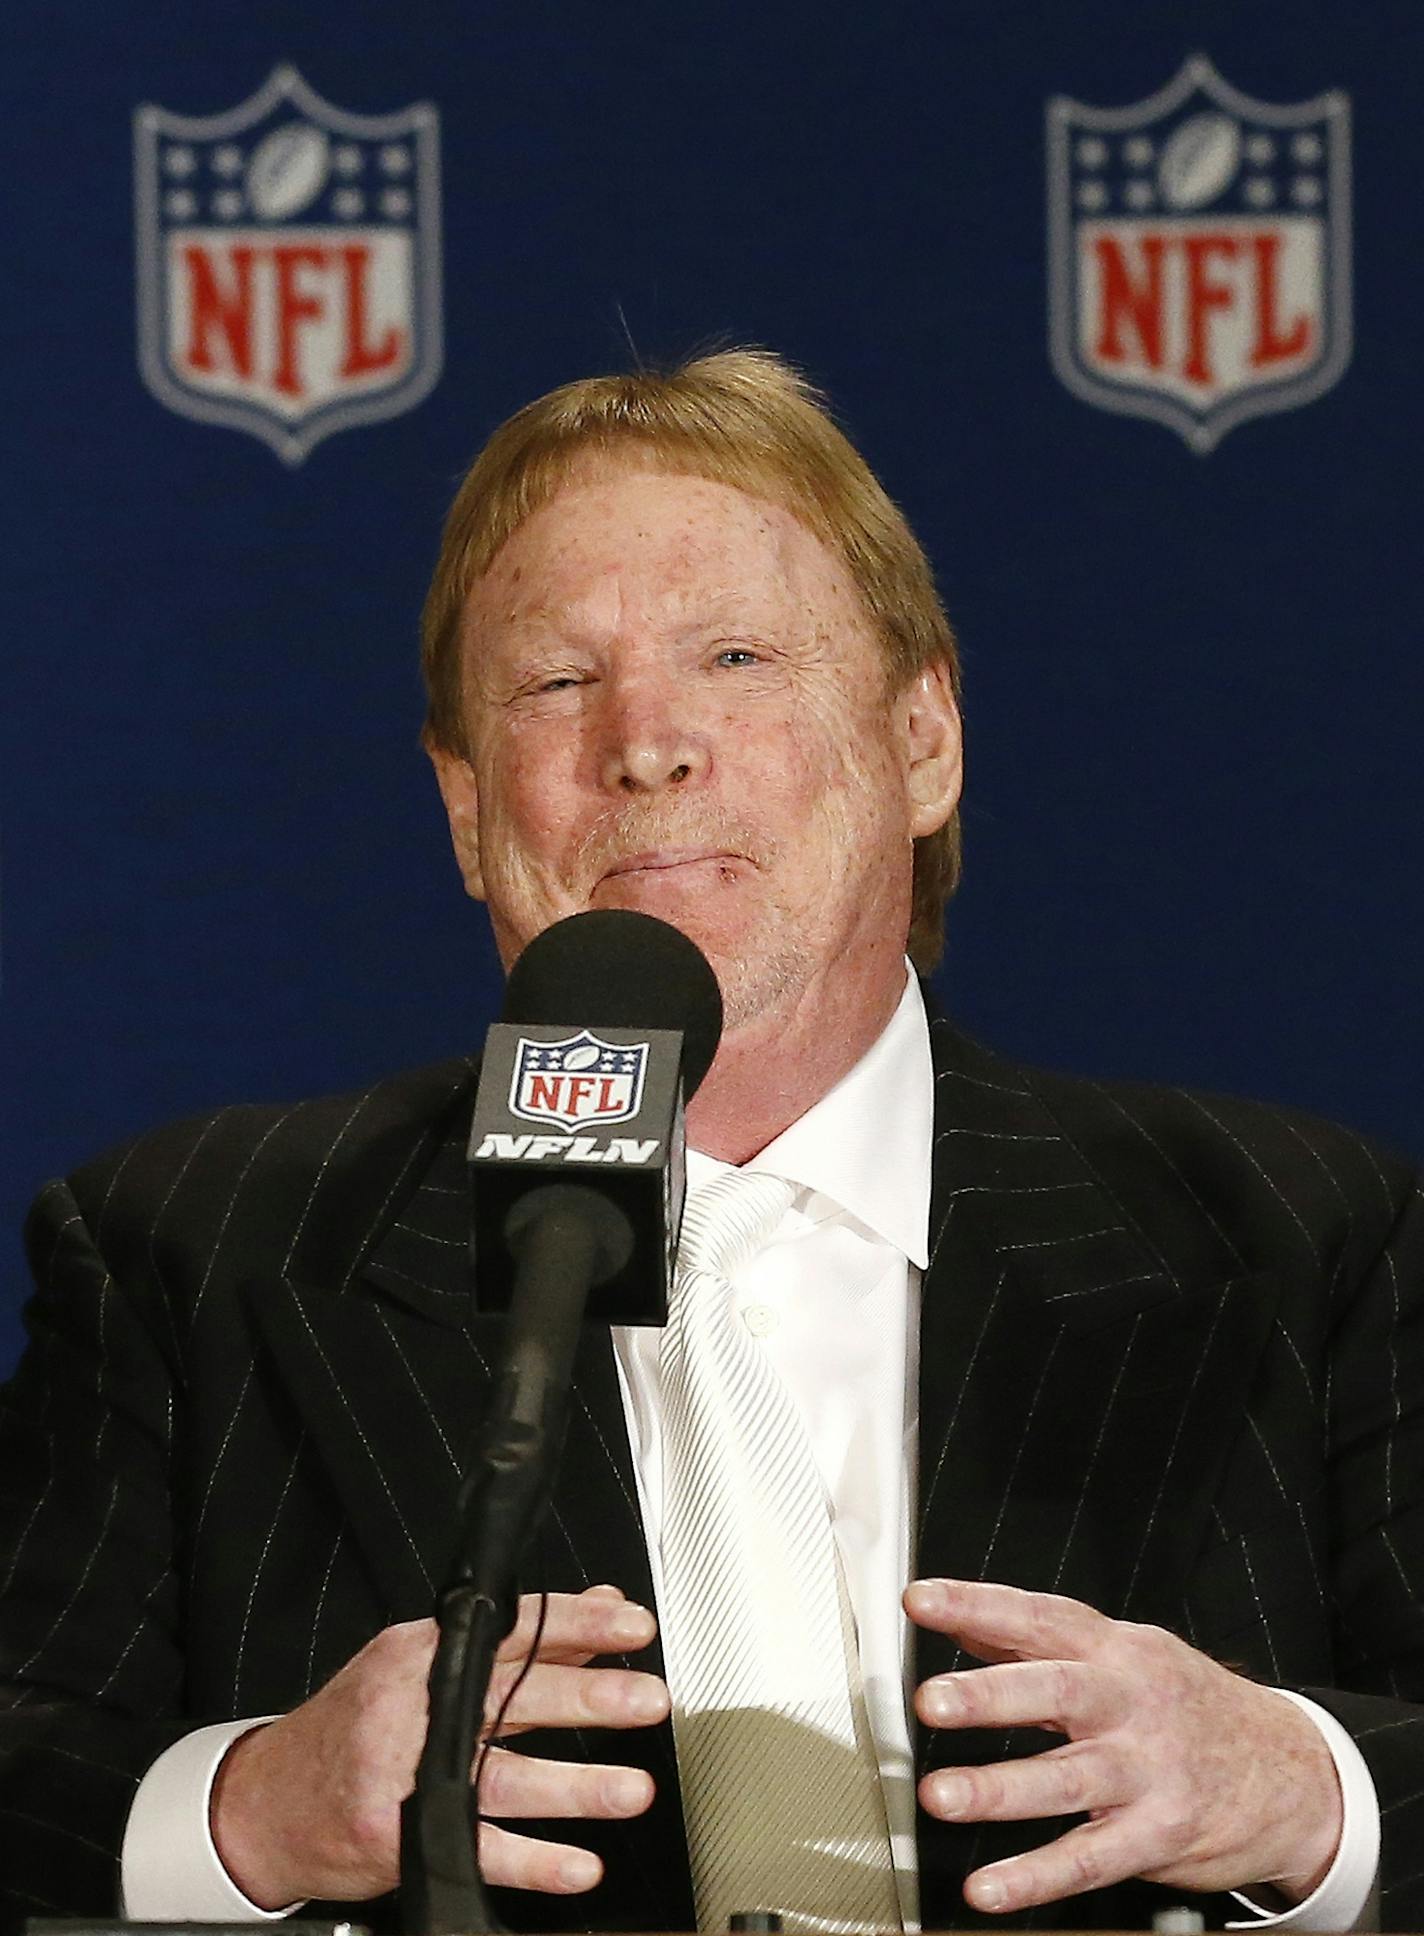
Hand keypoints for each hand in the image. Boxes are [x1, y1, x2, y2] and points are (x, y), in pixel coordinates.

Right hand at [210, 1584, 669, 1907]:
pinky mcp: (400, 1838)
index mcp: (423, 1653)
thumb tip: (598, 1608)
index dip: (579, 1624)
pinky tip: (578, 1866)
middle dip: (590, 1697)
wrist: (268, 1802)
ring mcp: (406, 1775)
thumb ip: (511, 1639)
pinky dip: (533, 1863)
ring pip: (505, 1778)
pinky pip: (478, 1852)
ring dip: (577, 1788)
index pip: (514, 1629)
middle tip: (647, 1700)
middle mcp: (415, 1708)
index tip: (634, 1627)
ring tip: (633, 1791)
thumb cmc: (355, 1725)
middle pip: (515, 1697)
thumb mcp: (421, 1663)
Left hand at [905, 1577, 1342, 1915]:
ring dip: (999, 1789)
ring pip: (1067, 1779)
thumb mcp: (1126, 1655)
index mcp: (1116, 1650)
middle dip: (990, 1695)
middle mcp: (1131, 1703)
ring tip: (940, 1796)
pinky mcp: (1160, 1835)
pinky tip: (989, 1887)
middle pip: (1056, 1691)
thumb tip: (965, 1623)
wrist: (1291, 1773)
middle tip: (930, 1700)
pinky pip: (1092, 1859)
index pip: (1040, 1616)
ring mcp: (1148, 1771)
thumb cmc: (1190, 1706)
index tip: (920, 1601)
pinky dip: (1037, 1877)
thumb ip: (1042, 1644)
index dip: (977, 1605)